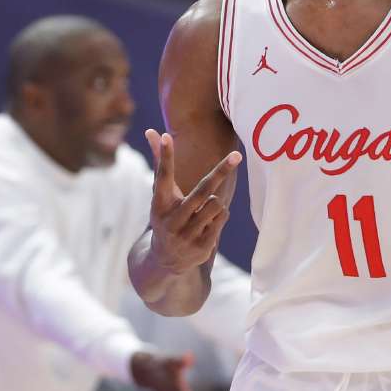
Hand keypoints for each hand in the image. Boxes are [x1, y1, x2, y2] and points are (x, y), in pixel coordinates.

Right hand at [145, 129, 240, 274]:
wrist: (166, 259)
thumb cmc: (167, 216)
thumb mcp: (162, 194)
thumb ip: (160, 162)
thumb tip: (152, 130)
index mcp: (160, 204)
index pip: (162, 175)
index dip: (165, 156)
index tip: (167, 135)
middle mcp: (171, 220)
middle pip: (202, 190)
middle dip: (221, 171)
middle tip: (237, 154)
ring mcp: (186, 235)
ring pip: (216, 204)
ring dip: (215, 201)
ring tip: (204, 211)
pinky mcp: (201, 247)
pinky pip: (222, 217)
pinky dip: (220, 215)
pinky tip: (208, 224)